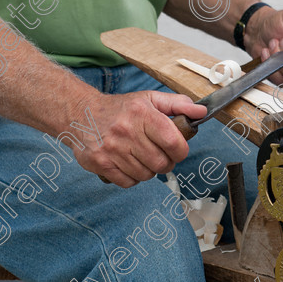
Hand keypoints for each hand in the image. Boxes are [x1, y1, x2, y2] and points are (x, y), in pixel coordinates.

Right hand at [68, 91, 206, 187]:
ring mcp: (112, 149)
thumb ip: (177, 104)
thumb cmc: (120, 108)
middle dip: (165, 162)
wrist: (80, 113)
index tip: (177, 148)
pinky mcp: (101, 163)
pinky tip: (127, 163)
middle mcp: (127, 131)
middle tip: (158, 153)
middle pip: (162, 163)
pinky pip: (129, 182)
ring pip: (146, 175)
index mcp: (142, 114)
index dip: (181, 150)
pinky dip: (132, 177)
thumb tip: (202, 112)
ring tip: (140, 156)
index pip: (174, 142)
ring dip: (148, 170)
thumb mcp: (149, 99)